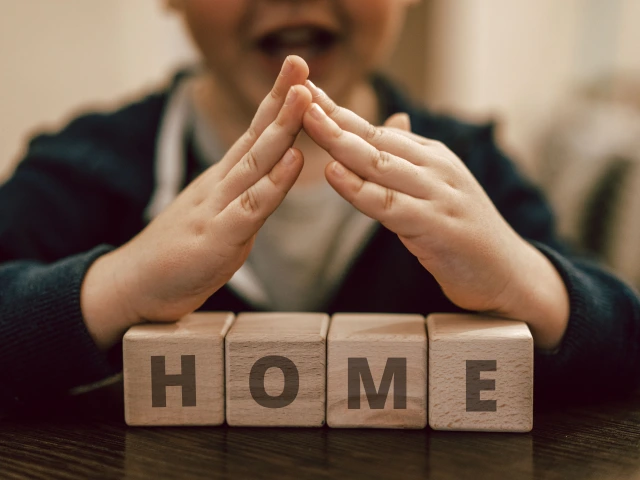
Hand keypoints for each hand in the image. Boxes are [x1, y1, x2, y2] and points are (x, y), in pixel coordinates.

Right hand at [81, 56, 311, 349]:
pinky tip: (292, 160)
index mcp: (223, 181)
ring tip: (303, 97)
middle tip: (299, 63)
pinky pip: (251, 208)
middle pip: (256, 138)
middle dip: (282, 100)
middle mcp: (221, 186)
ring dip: (281, 129)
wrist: (134, 285)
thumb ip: (241, 195)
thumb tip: (268, 180)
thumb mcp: (216, 215)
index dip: (275, 104)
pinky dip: (273, 184)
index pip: (253, 136)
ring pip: (255, 163)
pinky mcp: (217, 238)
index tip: (297, 76)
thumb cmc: (179, 253)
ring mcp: (217, 209)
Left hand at [302, 82, 568, 349]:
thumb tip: (394, 122)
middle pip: (375, 139)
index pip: (377, 129)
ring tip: (309, 122)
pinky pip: (389, 204)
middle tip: (299, 95)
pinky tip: (335, 173)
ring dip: (341, 143)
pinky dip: (359, 189)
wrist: (508, 274)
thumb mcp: (437, 187)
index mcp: (431, 157)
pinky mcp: (436, 226)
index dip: (340, 112)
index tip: (307, 93)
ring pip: (380, 164)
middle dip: (334, 118)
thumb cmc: (464, 231)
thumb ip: (410, 157)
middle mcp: (435, 168)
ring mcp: (437, 195)